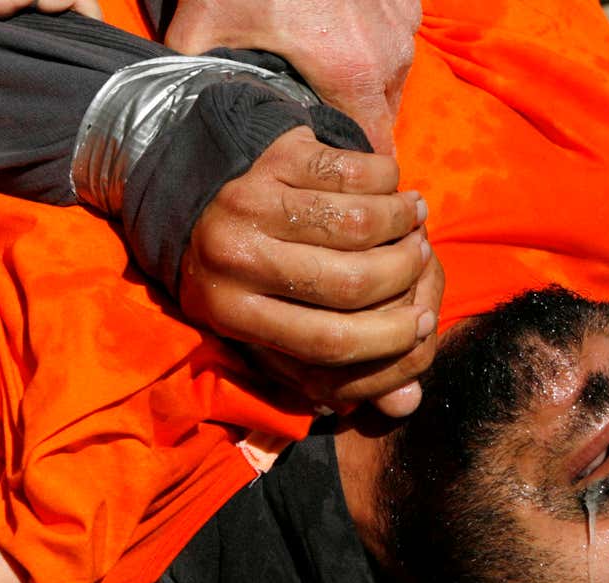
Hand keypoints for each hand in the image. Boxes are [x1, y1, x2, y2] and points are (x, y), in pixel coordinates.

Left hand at [165, 0, 420, 153]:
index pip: (373, 153)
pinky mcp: (407, 1)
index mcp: (352, 75)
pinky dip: (374, 48)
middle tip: (314, 129)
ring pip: (392, 82)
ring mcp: (404, 26)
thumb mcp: (207, 21)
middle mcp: (391, 56)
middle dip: (353, 130)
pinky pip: (396, 43)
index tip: (326, 171)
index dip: (352, 169)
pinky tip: (339, 37)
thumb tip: (171, 112)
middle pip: (383, 121)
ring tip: (325, 81)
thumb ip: (193, 71)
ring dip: (364, 89)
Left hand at [180, 127, 440, 416]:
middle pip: (349, 283)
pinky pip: (353, 171)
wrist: (186, 177)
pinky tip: (392, 189)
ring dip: (402, 224)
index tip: (422, 324)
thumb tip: (408, 404)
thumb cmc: (241, 264)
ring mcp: (251, 199)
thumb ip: (334, 366)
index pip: (327, 342)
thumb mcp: (265, 322)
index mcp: (231, 313)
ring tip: (416, 224)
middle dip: (403, 277)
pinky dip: (386, 180)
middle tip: (422, 262)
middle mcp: (235, 258)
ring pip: (359, 223)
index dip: (387, 339)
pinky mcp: (273, 152)